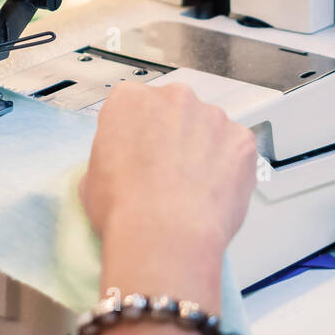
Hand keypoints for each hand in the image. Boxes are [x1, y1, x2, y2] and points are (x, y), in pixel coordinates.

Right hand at [79, 82, 257, 334]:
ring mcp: (213, 116)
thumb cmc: (124, 211)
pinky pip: (236, 149)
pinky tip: (215, 194)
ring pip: (209, 129)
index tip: (140, 157)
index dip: (137, 136)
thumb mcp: (92, 180)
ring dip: (203, 151)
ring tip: (193, 190)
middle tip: (168, 174)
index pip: (134, 107)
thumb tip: (123, 168)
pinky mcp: (243, 140)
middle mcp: (174, 97)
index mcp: (130, 100)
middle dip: (173, 136)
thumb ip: (113, 157)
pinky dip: (230, 168)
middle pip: (175, 111)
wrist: (166, 237)